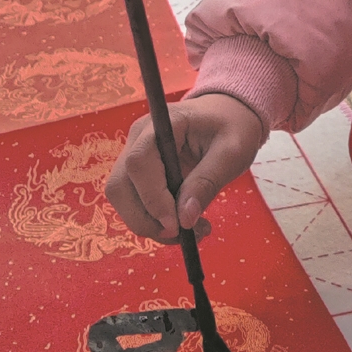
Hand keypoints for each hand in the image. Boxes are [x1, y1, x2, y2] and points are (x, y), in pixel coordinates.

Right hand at [106, 94, 267, 241]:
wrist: (226, 115)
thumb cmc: (231, 127)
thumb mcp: (231, 152)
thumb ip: (207, 182)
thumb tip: (184, 220)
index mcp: (161, 123)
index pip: (139, 162)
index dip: (152, 198)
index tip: (177, 225)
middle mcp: (139, 138)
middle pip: (120, 186)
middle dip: (147, 220)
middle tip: (184, 235)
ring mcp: (134, 155)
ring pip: (123, 200)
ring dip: (151, 225)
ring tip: (193, 231)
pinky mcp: (139, 174)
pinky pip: (135, 203)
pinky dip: (154, 221)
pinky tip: (185, 224)